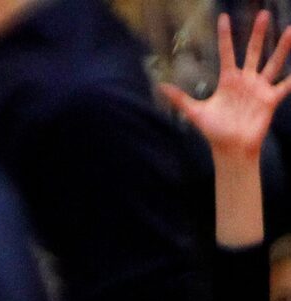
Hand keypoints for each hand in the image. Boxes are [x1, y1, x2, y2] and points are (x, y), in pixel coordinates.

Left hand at [160, 10, 290, 160]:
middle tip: (263, 14)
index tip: (224, 18)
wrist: (230, 148)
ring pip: (273, 63)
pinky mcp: (270, 99)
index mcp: (228, 80)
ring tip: (290, 30)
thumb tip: (160, 86)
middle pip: (253, 51)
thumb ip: (180, 98)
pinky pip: (285, 85)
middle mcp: (246, 80)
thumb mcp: (195, 112)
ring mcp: (259, 88)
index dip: (225, 36)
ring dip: (282, 47)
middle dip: (258, 33)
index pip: (227, 52)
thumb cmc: (214, 131)